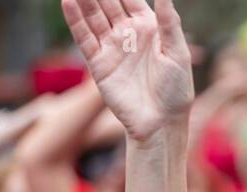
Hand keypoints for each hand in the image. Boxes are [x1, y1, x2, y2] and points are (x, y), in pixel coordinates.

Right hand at [61, 0, 193, 141]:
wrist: (160, 124)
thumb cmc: (175, 91)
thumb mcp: (178, 55)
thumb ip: (169, 24)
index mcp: (149, 29)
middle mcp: (128, 35)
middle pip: (107, 3)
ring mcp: (111, 47)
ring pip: (93, 16)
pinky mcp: (98, 63)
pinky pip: (84, 37)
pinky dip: (75, 19)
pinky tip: (68, 2)